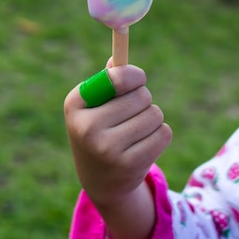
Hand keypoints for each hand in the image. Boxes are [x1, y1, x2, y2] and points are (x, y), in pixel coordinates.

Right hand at [64, 63, 171, 208]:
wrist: (100, 180)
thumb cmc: (99, 128)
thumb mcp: (94, 103)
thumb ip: (108, 79)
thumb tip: (118, 58)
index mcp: (75, 104)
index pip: (117, 78)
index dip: (134, 75)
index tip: (137, 79)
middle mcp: (87, 127)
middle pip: (141, 95)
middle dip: (143, 99)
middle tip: (131, 111)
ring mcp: (107, 149)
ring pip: (155, 114)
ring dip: (152, 118)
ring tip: (136, 129)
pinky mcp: (129, 165)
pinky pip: (163, 133)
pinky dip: (159, 134)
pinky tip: (143, 144)